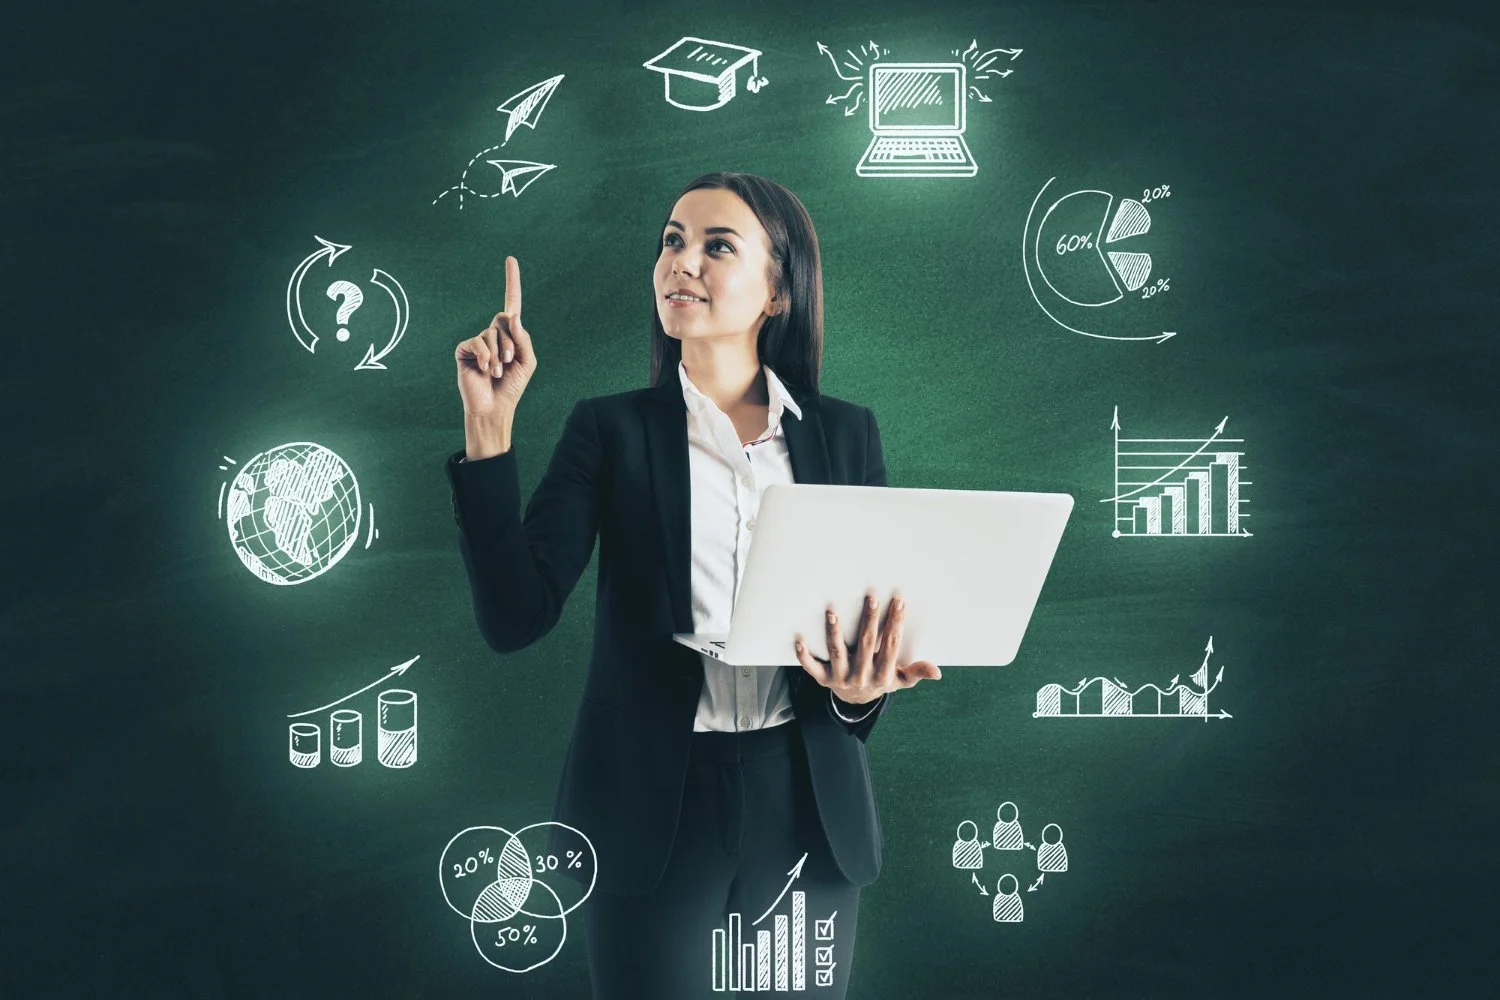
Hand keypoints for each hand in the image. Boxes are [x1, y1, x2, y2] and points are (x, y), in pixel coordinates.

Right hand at [455, 256, 536, 417]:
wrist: (494, 407)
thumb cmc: (512, 386)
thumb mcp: (527, 361)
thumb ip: (523, 337)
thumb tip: (512, 315)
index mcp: (510, 334)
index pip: (511, 303)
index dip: (512, 281)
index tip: (510, 259)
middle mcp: (493, 333)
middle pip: (504, 320)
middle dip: (511, 343)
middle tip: (510, 363)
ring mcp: (478, 341)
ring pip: (491, 333)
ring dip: (499, 355)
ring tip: (498, 372)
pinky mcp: (465, 350)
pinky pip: (476, 342)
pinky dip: (486, 356)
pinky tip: (487, 370)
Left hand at [792, 593, 941, 704]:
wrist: (855, 702)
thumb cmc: (880, 682)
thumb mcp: (900, 680)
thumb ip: (916, 673)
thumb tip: (937, 672)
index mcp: (882, 675)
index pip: (891, 646)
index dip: (895, 624)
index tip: (899, 601)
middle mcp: (861, 677)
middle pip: (866, 645)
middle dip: (870, 621)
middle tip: (872, 598)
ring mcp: (840, 678)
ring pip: (837, 652)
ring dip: (834, 632)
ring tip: (832, 612)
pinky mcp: (822, 679)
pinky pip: (811, 668)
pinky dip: (804, 656)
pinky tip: (799, 640)